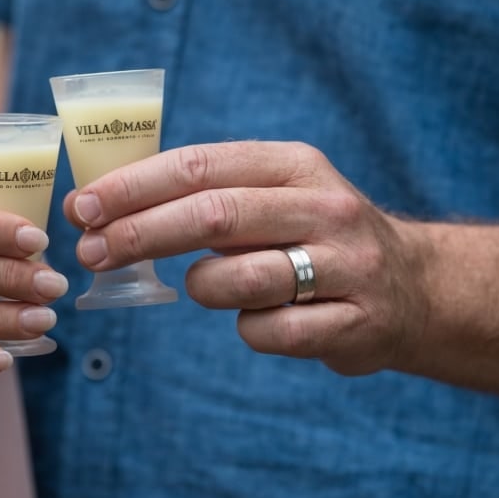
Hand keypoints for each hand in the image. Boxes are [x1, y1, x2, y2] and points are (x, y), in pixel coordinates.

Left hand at [63, 141, 429, 374]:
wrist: (414, 287)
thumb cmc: (318, 235)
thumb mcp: (280, 192)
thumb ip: (213, 191)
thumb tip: (111, 204)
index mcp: (297, 165)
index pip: (202, 166)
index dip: (135, 186)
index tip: (84, 206)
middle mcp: (325, 208)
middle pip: (213, 216)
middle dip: (139, 234)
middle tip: (90, 252)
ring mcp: (346, 266)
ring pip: (238, 280)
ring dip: (200, 287)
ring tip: (202, 285)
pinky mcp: (354, 323)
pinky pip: (271, 332)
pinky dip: (247, 329)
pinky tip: (260, 318)